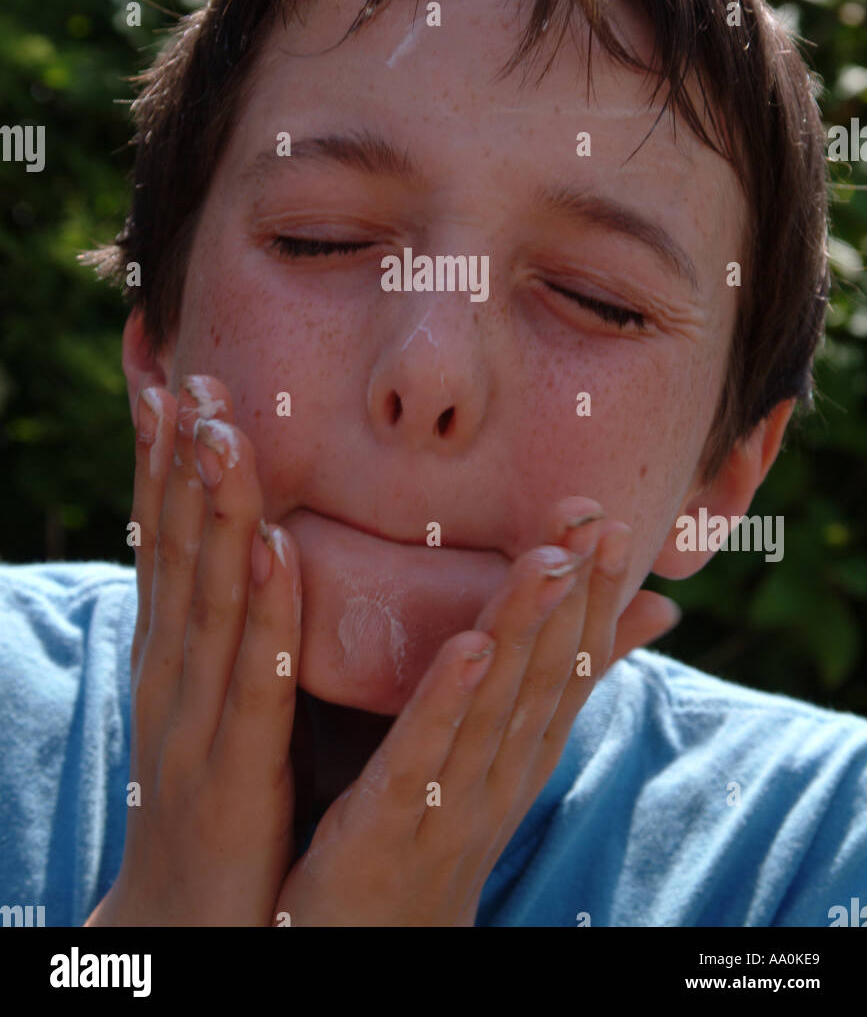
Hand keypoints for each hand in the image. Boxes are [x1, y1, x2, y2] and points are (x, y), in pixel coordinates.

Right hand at [85, 376, 301, 926]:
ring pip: (208, 596)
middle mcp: (174, 669)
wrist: (187, 919)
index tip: (171, 380)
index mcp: (173, 651)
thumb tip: (252, 543)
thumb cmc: (213, 793)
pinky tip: (273, 551)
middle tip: (192, 378)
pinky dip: (264, 611)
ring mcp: (197, 715)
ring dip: (215, 510)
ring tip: (222, 432)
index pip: (165, 538)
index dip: (163, 460)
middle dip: (181, 461)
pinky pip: (257, 678)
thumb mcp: (211, 696)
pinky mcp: (238, 764)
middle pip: (177, 550)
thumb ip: (229, 625)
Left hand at [273, 500, 675, 926]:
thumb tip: (642, 624)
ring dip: (523, 630)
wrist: (371, 957)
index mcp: (519, 758)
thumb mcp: (496, 764)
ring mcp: (448, 808)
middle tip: (596, 520)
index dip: (596, 597)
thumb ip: (545, 692)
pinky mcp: (385, 831)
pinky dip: (446, 703)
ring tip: (546, 559)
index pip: (570, 668)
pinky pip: (420, 761)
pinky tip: (468, 647)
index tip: (616, 523)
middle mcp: (498, 779)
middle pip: (543, 678)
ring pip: (493, 709)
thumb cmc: (432, 840)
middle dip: (572, 596)